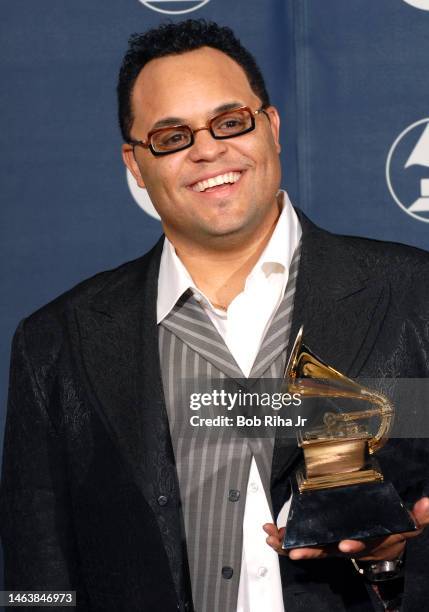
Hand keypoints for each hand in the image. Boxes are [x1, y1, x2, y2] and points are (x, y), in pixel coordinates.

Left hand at [264, 496, 428, 560]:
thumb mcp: (407, 527)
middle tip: (293, 549)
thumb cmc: (390, 534)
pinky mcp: (322, 541)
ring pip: (310, 547)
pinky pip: (303, 541)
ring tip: (273, 538)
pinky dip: (287, 537)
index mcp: (368, 542)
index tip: (344, 546)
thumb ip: (418, 517)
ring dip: (290, 543)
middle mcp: (347, 546)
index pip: (362, 545)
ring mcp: (332, 546)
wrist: (382, 546)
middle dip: (309, 550)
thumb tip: (428, 504)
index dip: (353, 546)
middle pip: (328, 551)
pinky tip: (272, 532)